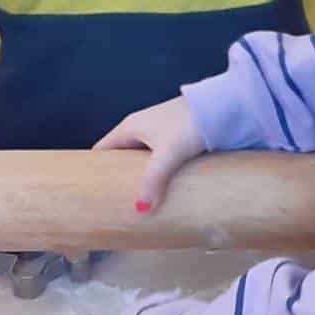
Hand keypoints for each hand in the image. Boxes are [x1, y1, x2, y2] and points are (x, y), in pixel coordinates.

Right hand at [96, 95, 206, 211]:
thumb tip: (140, 208)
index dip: (94, 169)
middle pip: (120, 156)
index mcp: (129, 127)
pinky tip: (162, 189)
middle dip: (117, 177)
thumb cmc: (190, 123)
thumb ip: (153, 179)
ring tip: (138, 201)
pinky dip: (157, 174)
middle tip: (115, 202)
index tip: (91, 190)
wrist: (223, 106)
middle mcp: (141, 128)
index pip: (101, 150)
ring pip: (141, 159)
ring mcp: (159, 133)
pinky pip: (158, 160)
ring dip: (139, 177)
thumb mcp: (168, 153)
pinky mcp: (176, 139)